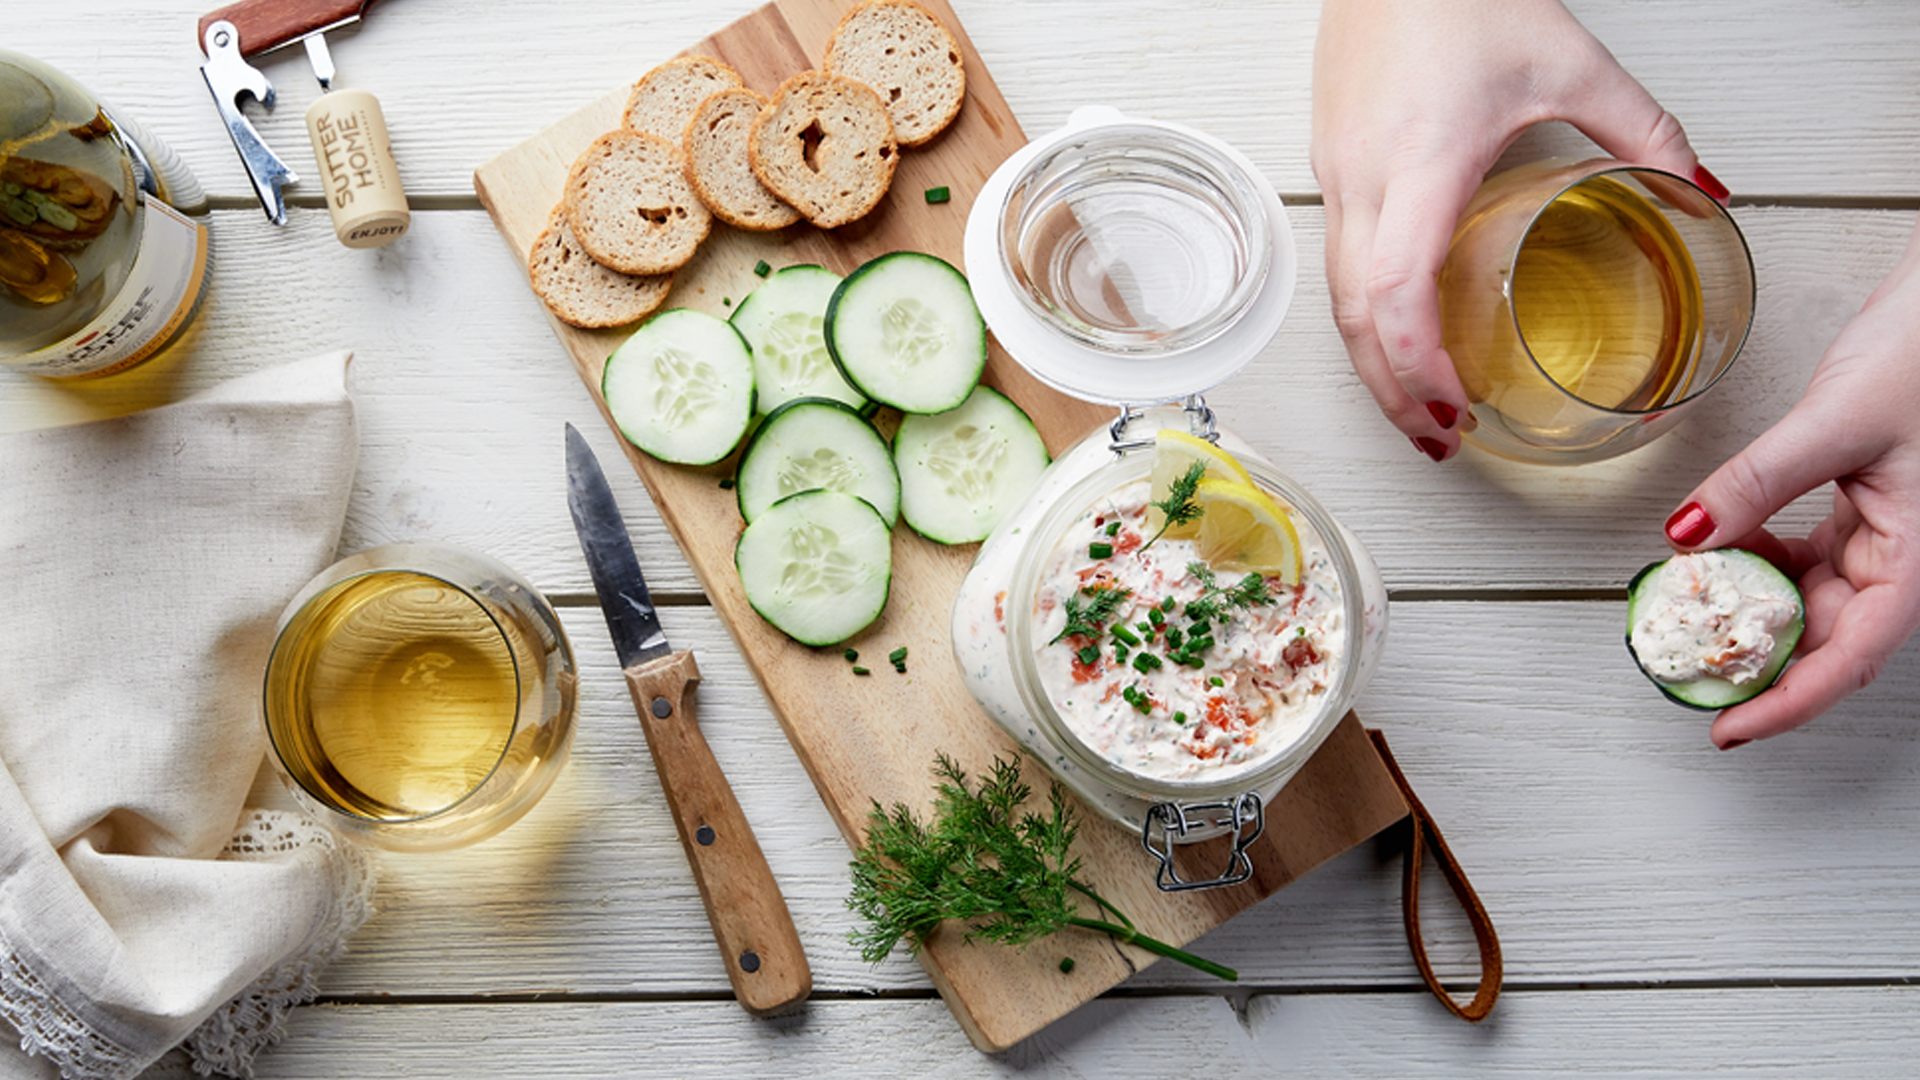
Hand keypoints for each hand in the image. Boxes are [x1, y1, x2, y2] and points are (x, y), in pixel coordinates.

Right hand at [1310, 0, 1717, 460]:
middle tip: (1439, 435)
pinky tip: (1400, 332)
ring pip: (1337, 297)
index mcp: (1420, 160)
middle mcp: (1363, 179)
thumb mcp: (1570, 61)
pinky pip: (1338, 262)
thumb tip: (1698, 191)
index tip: (1453, 405)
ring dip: (1372, 361)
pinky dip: (1365, 315)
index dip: (1416, 361)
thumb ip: (1643, 129)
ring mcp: (1335, 175)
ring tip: (1419, 403)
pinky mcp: (1329, 168)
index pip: (1397, 288)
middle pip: (1356, 316)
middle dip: (1392, 389)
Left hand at [1664, 218, 1919, 746]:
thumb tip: (1687, 535)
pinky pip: (1807, 558)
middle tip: (1687, 672)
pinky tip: (1717, 551)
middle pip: (1829, 639)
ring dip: (1752, 610)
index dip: (1790, 702)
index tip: (1730, 727)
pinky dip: (1759, 561)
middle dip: (1759, 661)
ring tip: (1690, 614)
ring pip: (1813, 601)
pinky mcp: (1862, 510)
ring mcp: (1884, 537)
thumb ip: (1758, 482)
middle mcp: (1905, 558)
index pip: (1852, 657)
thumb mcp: (1833, 422)